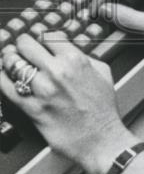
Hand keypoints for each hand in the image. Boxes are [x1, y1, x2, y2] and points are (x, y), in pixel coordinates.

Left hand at [0, 33, 132, 173]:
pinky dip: (1, 78)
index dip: (41, 37)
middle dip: (22, 45)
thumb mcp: (103, 73)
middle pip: (26, 45)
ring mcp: (43, 90)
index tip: (38, 41)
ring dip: (9, 60)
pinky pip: (6, 87)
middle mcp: (58, 71)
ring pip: (13, 63)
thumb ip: (84, 57)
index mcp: (76, 59)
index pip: (48, 35)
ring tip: (9, 61)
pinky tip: (3, 76)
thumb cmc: (103, 109)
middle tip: (19, 48)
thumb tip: (67, 50)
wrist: (101, 138)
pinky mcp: (32, 108)